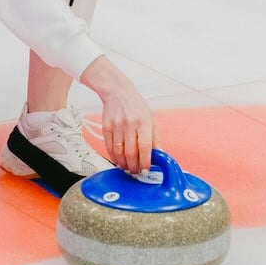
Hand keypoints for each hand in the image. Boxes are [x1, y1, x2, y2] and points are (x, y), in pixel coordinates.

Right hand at [79, 57, 157, 173]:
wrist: (118, 92)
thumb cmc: (137, 106)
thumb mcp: (151, 119)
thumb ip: (155, 138)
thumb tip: (159, 154)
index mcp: (144, 122)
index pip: (145, 147)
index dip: (145, 161)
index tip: (146, 169)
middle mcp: (130, 124)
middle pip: (131, 152)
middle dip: (134, 166)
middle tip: (136, 171)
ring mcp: (117, 126)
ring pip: (119, 152)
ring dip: (123, 164)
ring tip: (127, 168)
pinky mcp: (106, 127)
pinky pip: (109, 147)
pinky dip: (113, 157)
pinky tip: (118, 160)